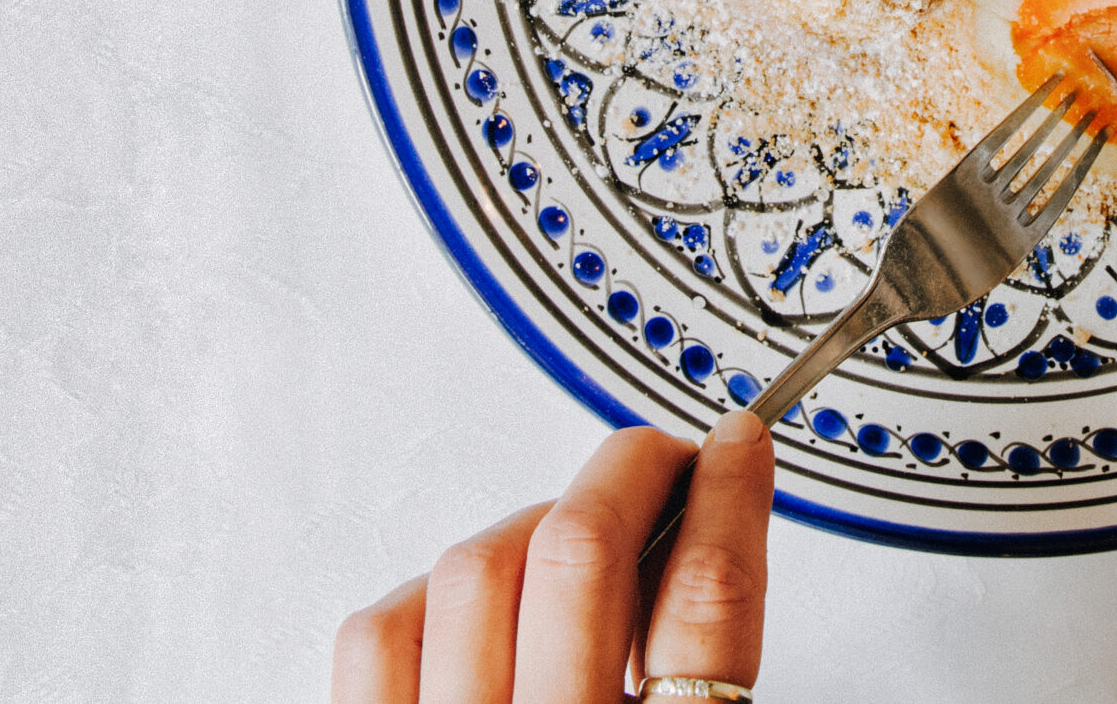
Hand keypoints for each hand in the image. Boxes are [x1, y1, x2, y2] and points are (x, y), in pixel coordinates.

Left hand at [334, 412, 772, 703]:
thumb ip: (694, 669)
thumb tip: (698, 531)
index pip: (706, 607)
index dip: (727, 500)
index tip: (736, 446)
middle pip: (582, 560)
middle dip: (626, 473)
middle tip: (655, 457)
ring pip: (476, 570)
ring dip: (528, 532)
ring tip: (564, 553)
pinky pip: (380, 632)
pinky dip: (428, 598)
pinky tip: (470, 614)